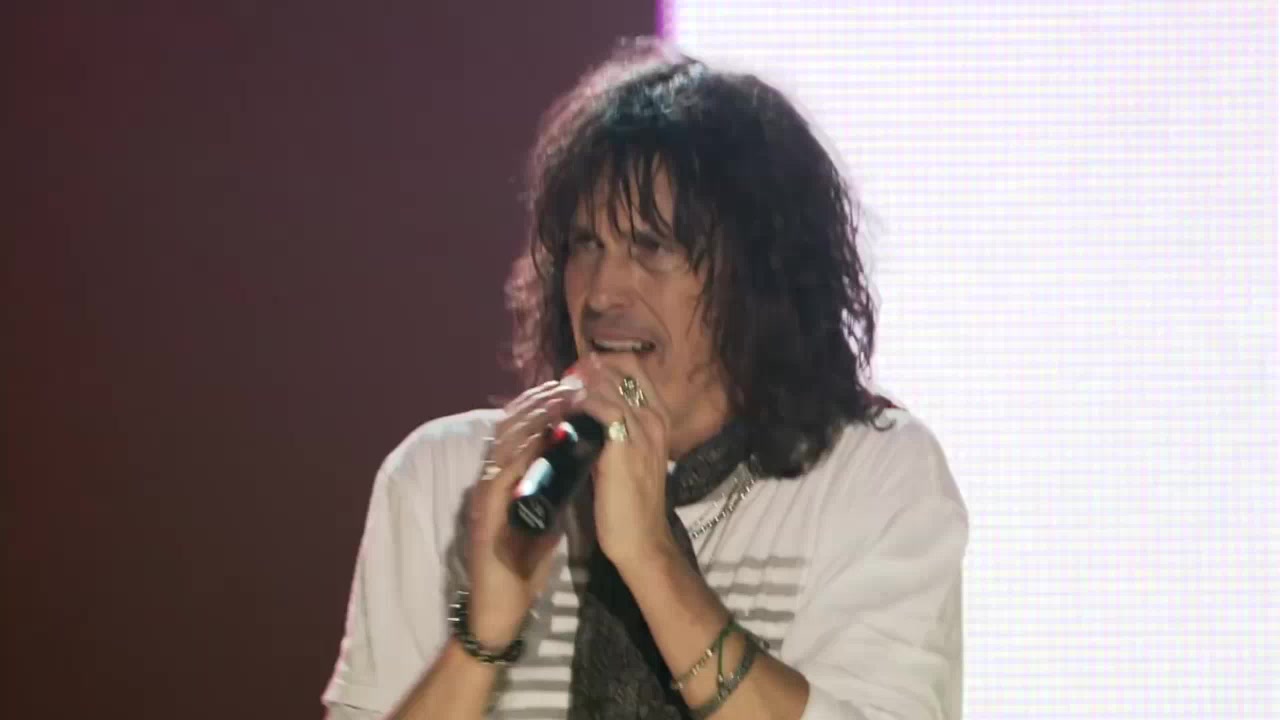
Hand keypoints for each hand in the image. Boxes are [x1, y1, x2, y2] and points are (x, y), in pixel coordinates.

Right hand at [464, 379, 581, 647]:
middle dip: (538, 400)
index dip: (541, 402)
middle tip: (567, 381)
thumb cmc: (522, 561)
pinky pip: (499, 476)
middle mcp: (490, 479)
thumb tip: (581, 458)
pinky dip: (519, 455)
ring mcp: (484, 496)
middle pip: (509, 425)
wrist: (501, 606)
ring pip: (503, 444)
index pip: (519, 427)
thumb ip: (555, 485)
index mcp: (505, 476)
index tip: (569, 384)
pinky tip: (538, 440)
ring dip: (529, 419)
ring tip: (557, 399)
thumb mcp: (545, 514)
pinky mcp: (484, 517)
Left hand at [573, 353, 680, 568]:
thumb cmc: (631, 501)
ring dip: (578, 385)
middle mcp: (653, 418)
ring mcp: (641, 431)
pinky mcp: (622, 447)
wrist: (641, 538)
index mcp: (658, 418)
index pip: (633, 369)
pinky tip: (560, 409)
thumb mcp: (628, 456)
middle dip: (587, 370)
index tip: (577, 371)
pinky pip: (599, 409)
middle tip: (561, 378)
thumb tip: (583, 413)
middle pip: (620, 371)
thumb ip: (613, 431)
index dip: (603, 364)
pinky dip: (577, 404)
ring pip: (607, 387)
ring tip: (555, 391)